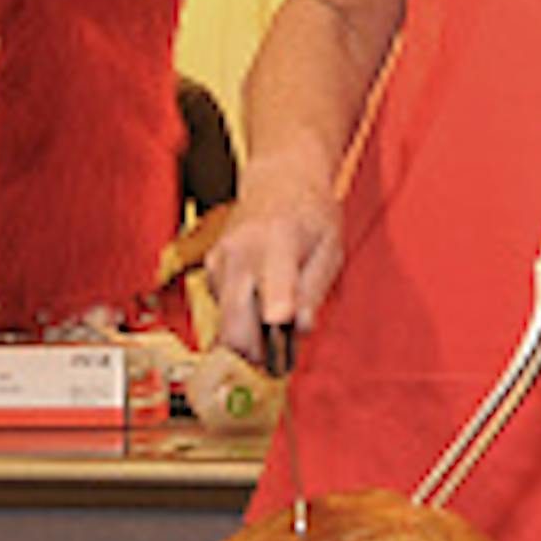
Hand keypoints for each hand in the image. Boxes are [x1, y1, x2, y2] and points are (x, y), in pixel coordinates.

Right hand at [206, 179, 340, 364]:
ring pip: (226, 326)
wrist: (279, 179)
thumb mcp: (330, 248)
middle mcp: (240, 253)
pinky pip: (223, 312)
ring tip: (277, 320)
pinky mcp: (209, 270)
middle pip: (235, 327)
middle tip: (282, 361)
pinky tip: (260, 297)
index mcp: (278, 242)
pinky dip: (241, 318)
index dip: (277, 319)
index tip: (283, 342)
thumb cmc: (309, 213)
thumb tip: (300, 329)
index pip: (273, 289)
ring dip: (250, 338)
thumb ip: (314, 291)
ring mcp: (220, 262)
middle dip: (258, 354)